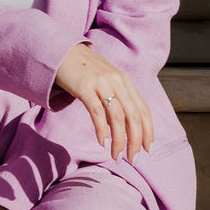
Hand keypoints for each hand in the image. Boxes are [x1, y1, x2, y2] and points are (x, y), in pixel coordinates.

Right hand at [53, 43, 153, 161]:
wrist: (62, 52)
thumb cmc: (84, 72)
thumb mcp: (106, 82)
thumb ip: (116, 99)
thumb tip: (122, 127)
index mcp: (125, 81)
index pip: (143, 109)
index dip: (148, 130)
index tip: (147, 149)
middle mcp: (117, 81)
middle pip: (133, 115)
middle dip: (135, 140)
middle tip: (132, 158)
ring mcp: (101, 83)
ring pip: (118, 116)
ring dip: (120, 140)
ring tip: (117, 156)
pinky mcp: (84, 86)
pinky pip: (97, 111)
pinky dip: (102, 129)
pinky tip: (102, 142)